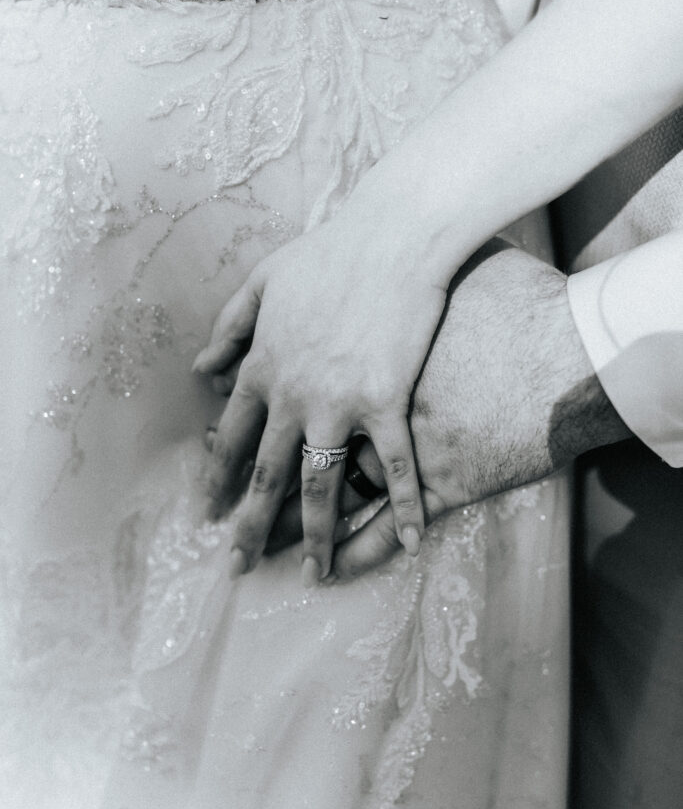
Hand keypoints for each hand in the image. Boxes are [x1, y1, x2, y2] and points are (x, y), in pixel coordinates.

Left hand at [193, 190, 459, 585]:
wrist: (391, 234)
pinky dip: (404, 506)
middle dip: (249, 526)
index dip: (215, 480)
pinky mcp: (388, 399)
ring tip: (312, 574)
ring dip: (315, 534)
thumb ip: (229, 329)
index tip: (205, 515)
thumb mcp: (263, 282)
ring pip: (320, 482)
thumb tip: (199, 370)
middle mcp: (293, 394)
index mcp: (262, 367)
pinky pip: (396, 465)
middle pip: (264, 473)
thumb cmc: (329, 251)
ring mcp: (340, 401)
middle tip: (237, 567)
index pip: (228, 437)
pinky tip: (410, 542)